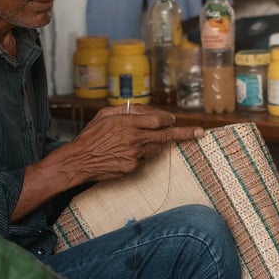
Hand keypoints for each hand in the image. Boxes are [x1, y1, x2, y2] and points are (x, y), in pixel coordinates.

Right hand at [71, 104, 204, 180]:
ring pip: (156, 148)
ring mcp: (134, 155)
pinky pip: (144, 160)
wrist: (79, 160)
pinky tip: (125, 154)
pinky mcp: (132, 168)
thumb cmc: (90, 136)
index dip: (169, 119)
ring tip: (138, 142)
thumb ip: (128, 110)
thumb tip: (148, 111)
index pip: (158, 119)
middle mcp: (134, 138)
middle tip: (200, 132)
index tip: (175, 120)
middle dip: (184, 133)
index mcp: (128, 122)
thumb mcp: (105, 114)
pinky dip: (141, 155)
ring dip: (155, 144)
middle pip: (166, 135)